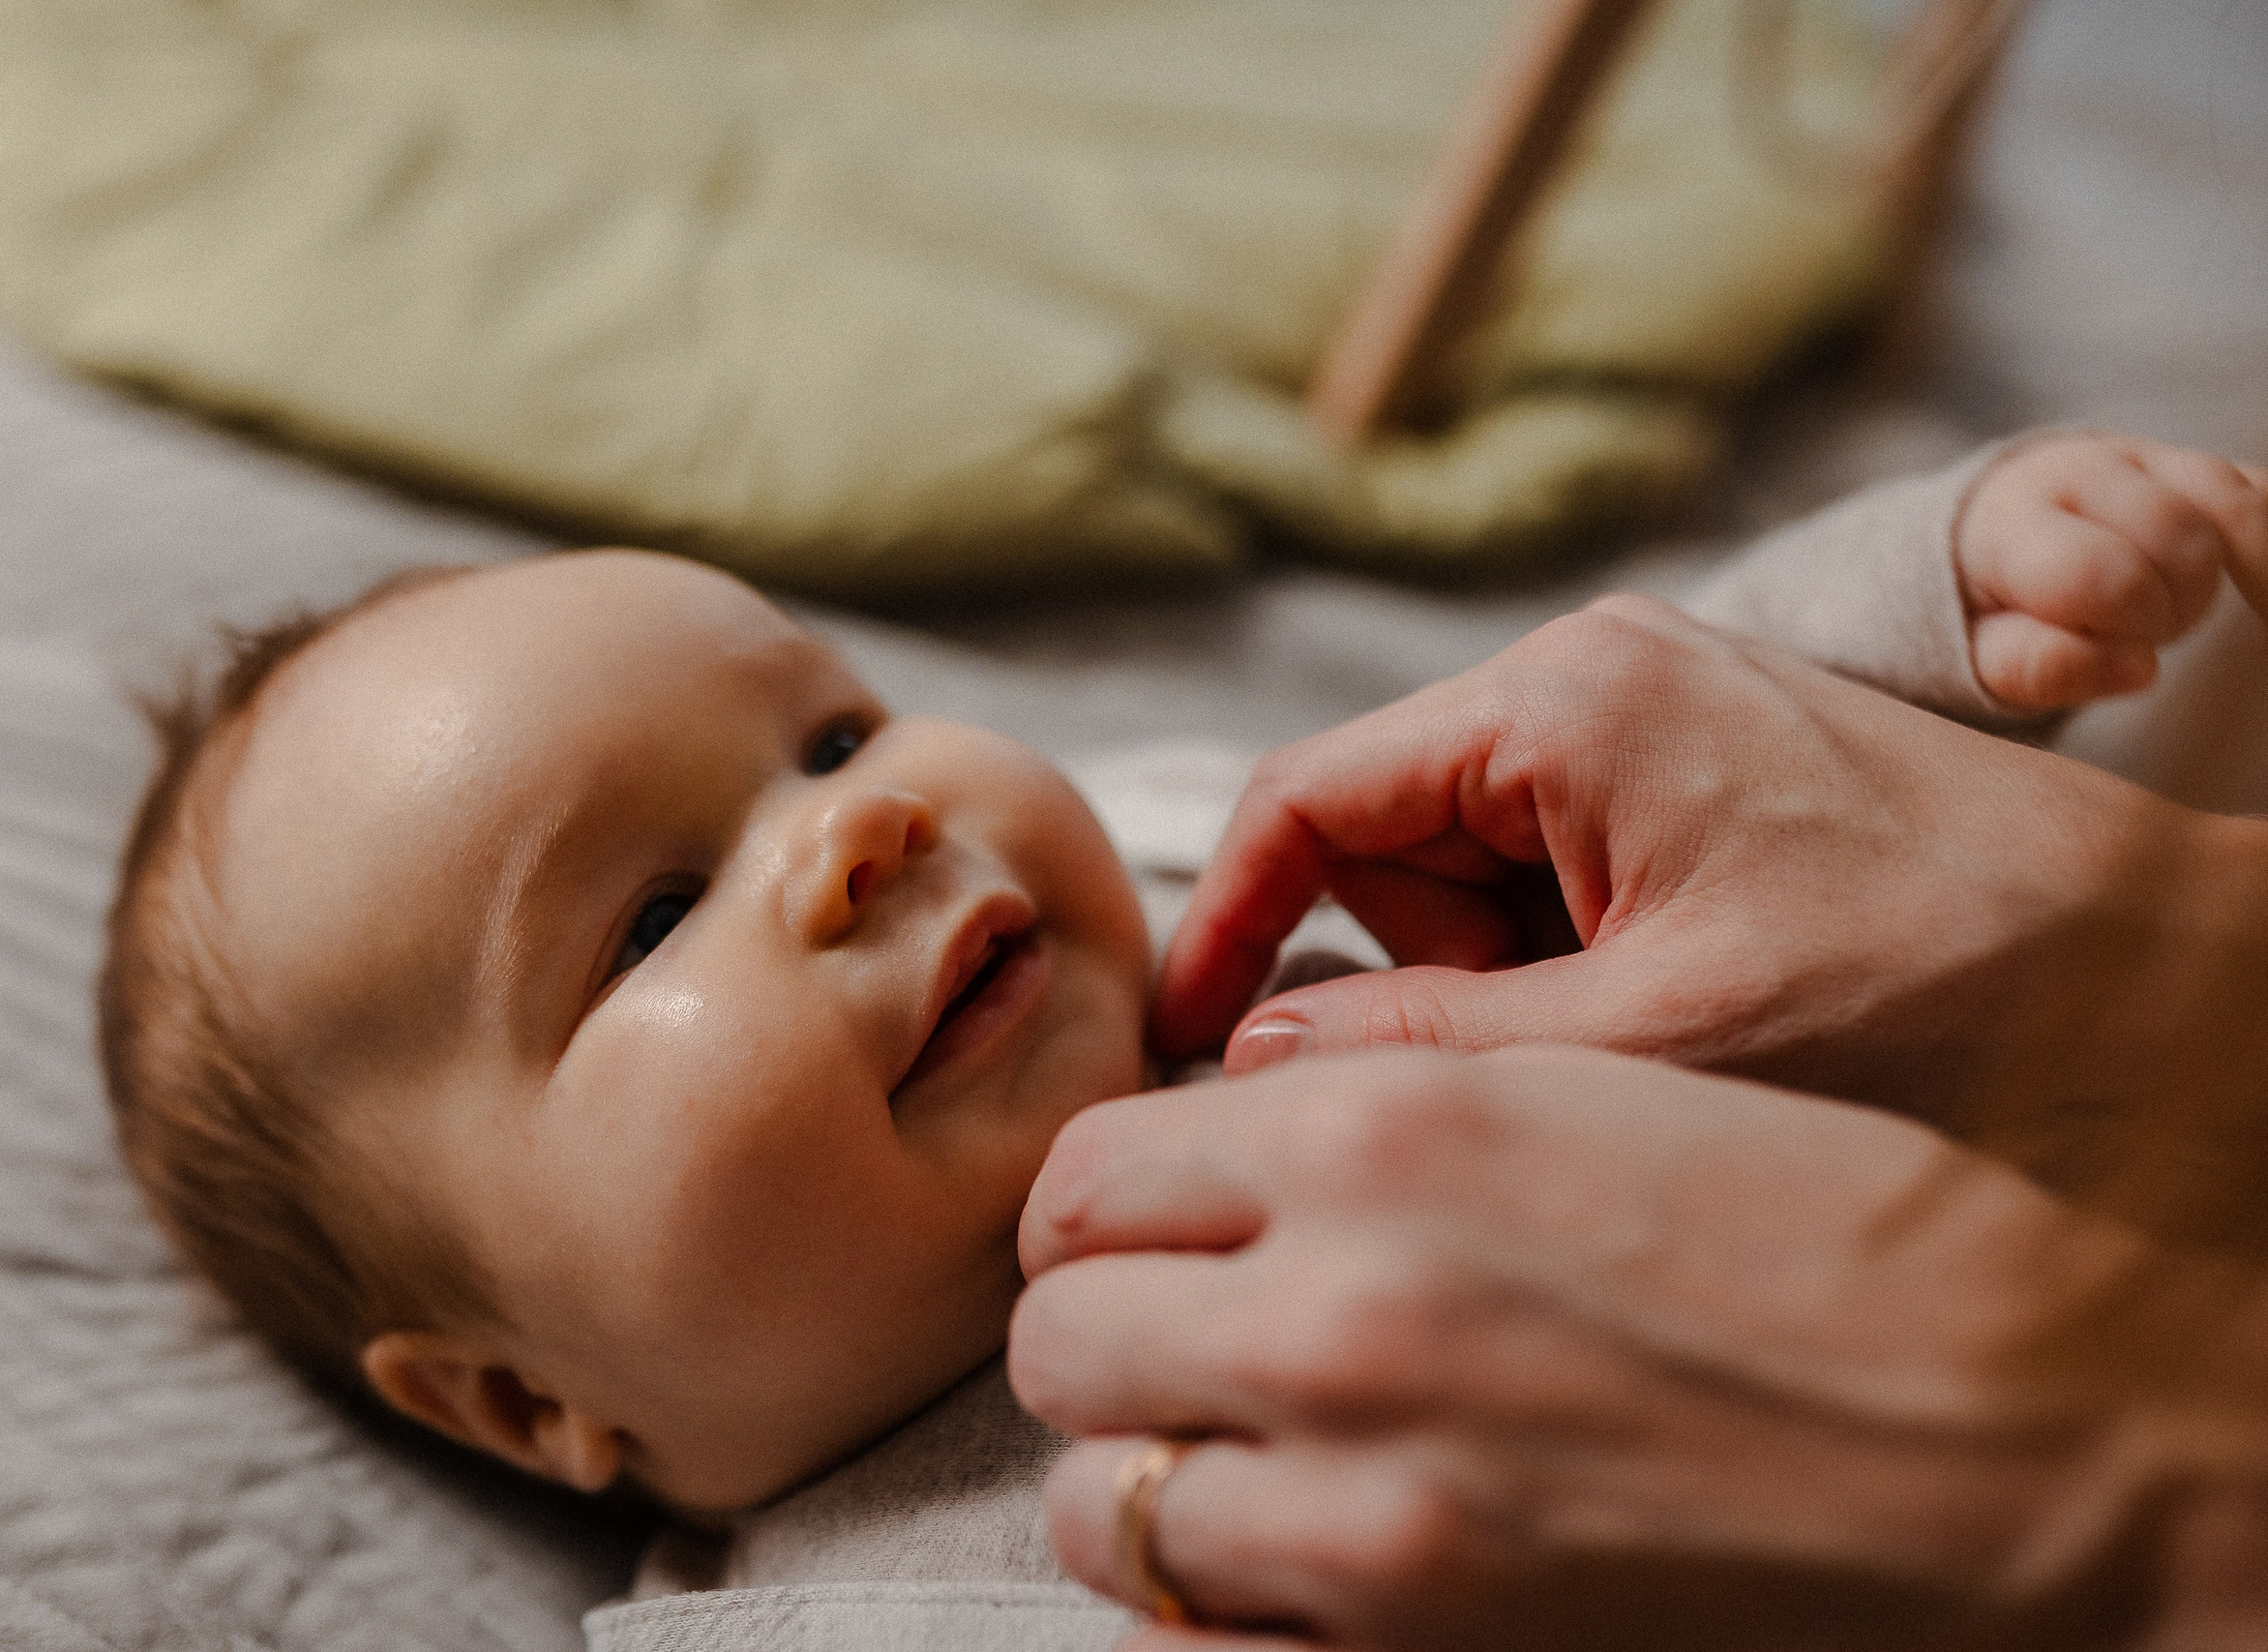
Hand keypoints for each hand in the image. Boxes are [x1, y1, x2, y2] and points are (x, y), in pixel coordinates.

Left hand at [1011, 1048, 2267, 1649]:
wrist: (2037, 1433)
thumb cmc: (1841, 1247)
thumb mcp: (1575, 1101)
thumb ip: (1366, 1124)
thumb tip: (1212, 1159)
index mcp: (1380, 1141)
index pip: (1092, 1173)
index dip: (1108, 1208)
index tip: (1142, 1228)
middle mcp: (1341, 1319)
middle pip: (1062, 1338)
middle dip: (1107, 1336)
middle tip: (1176, 1344)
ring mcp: (1369, 1513)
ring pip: (1097, 1509)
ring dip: (1145, 1484)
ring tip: (1234, 1467)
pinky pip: (1198, 1649)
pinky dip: (1215, 1614)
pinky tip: (1291, 1571)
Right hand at [1150, 598, 2267, 1181]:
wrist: (2167, 977)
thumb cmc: (1940, 986)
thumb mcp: (1656, 1041)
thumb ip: (1432, 1052)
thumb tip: (1258, 1058)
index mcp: (1567, 700)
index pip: (1310, 796)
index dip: (1233, 923)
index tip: (1188, 1041)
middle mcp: (1596, 679)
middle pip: (1390, 839)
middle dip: (1414, 974)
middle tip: (1524, 1072)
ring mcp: (1652, 721)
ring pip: (1474, 870)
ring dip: (1501, 984)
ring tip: (1633, 1047)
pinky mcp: (1698, 774)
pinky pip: (1561, 874)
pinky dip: (1572, 969)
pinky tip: (1666, 1025)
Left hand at [1957, 435, 2267, 709]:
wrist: (1994, 536)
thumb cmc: (1994, 607)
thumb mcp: (1986, 650)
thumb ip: (2036, 666)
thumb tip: (2137, 670)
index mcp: (2013, 519)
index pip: (2099, 573)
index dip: (2123, 628)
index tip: (2113, 650)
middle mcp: (2081, 470)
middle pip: (2178, 540)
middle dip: (2170, 608)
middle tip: (2135, 632)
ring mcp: (2144, 456)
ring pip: (2234, 510)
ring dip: (2218, 579)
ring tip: (2172, 611)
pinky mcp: (2195, 464)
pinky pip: (2260, 493)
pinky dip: (2265, 550)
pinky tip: (2256, 593)